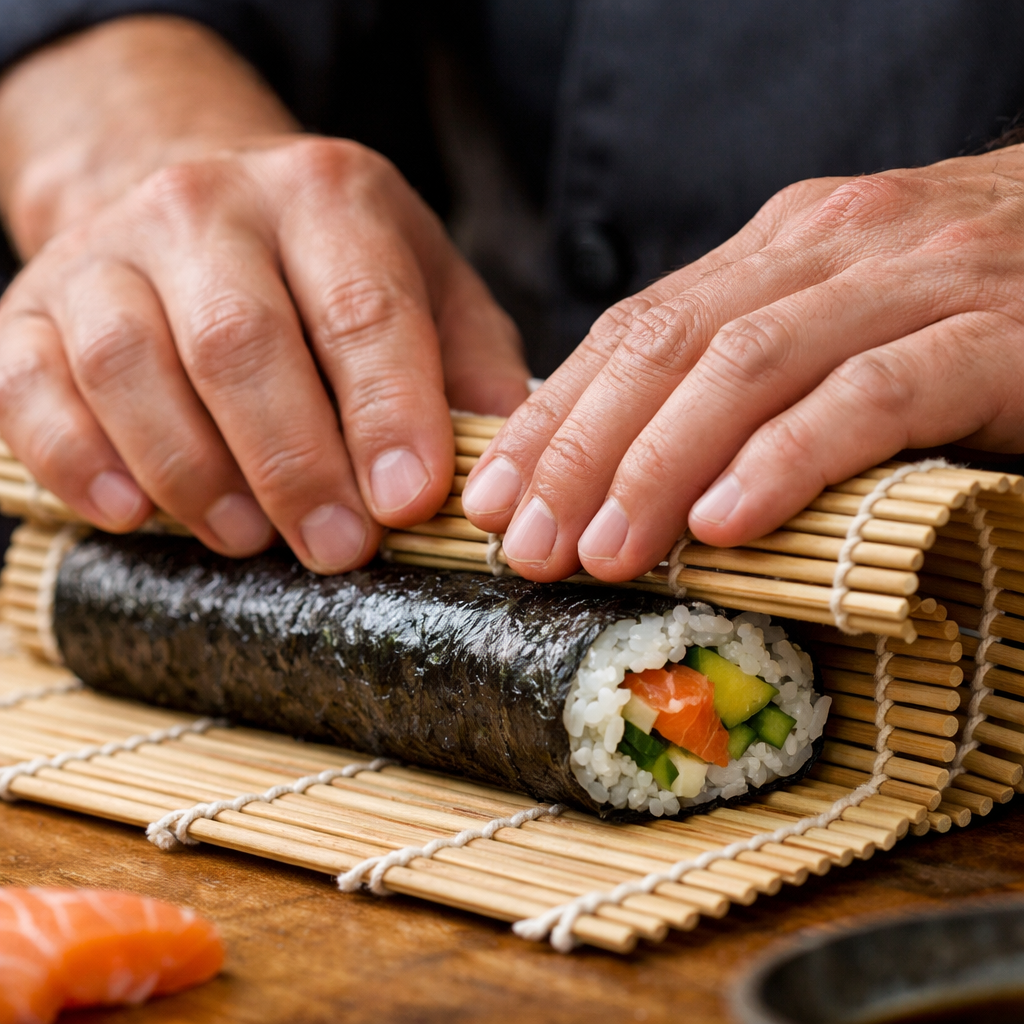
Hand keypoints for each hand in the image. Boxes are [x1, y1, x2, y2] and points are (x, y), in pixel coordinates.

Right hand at [0, 19, 527, 572]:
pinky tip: (130, 513)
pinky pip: (31, 385)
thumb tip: (500, 476)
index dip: (387, 413)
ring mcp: (108, 252)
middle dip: (294, 463)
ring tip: (245, 539)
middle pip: (242, 343)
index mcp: (327, 197)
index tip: (408, 503)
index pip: (362, 309)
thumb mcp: (425, 285)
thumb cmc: (331, 267)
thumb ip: (468, 366)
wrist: (197, 202)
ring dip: (193, 470)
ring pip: (131, 363)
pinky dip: (77, 459)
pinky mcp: (31, 307)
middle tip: (337, 549)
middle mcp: (209, 206)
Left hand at [462, 150, 1023, 580]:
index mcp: (778, 247)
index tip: (496, 499)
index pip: (633, 330)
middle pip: (669, 349)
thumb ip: (735, 370)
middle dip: (584, 453)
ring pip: (750, 367)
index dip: (554, 418)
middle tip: (530, 547)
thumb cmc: (957, 315)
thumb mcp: (827, 325)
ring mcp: (914, 282)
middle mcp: (831, 245)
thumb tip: (615, 455)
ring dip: (661, 466)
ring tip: (607, 554)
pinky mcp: (995, 338)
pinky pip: (871, 397)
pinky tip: (728, 522)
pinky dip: (788, 458)